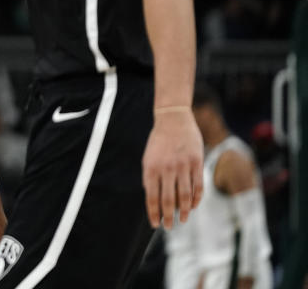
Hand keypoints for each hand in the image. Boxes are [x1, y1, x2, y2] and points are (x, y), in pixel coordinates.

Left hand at [142, 108, 203, 228]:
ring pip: (185, 196)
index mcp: (151, 168)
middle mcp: (166, 168)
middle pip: (168, 200)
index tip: (155, 224)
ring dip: (184, 211)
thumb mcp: (148, 158)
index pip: (151, 197)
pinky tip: (193, 206)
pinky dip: (196, 199)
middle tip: (168, 226)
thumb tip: (152, 199)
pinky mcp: (196, 163)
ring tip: (182, 219)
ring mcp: (182, 166)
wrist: (173, 119)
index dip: (153, 213)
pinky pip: (198, 186)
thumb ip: (150, 177)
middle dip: (168, 216)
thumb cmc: (159, 141)